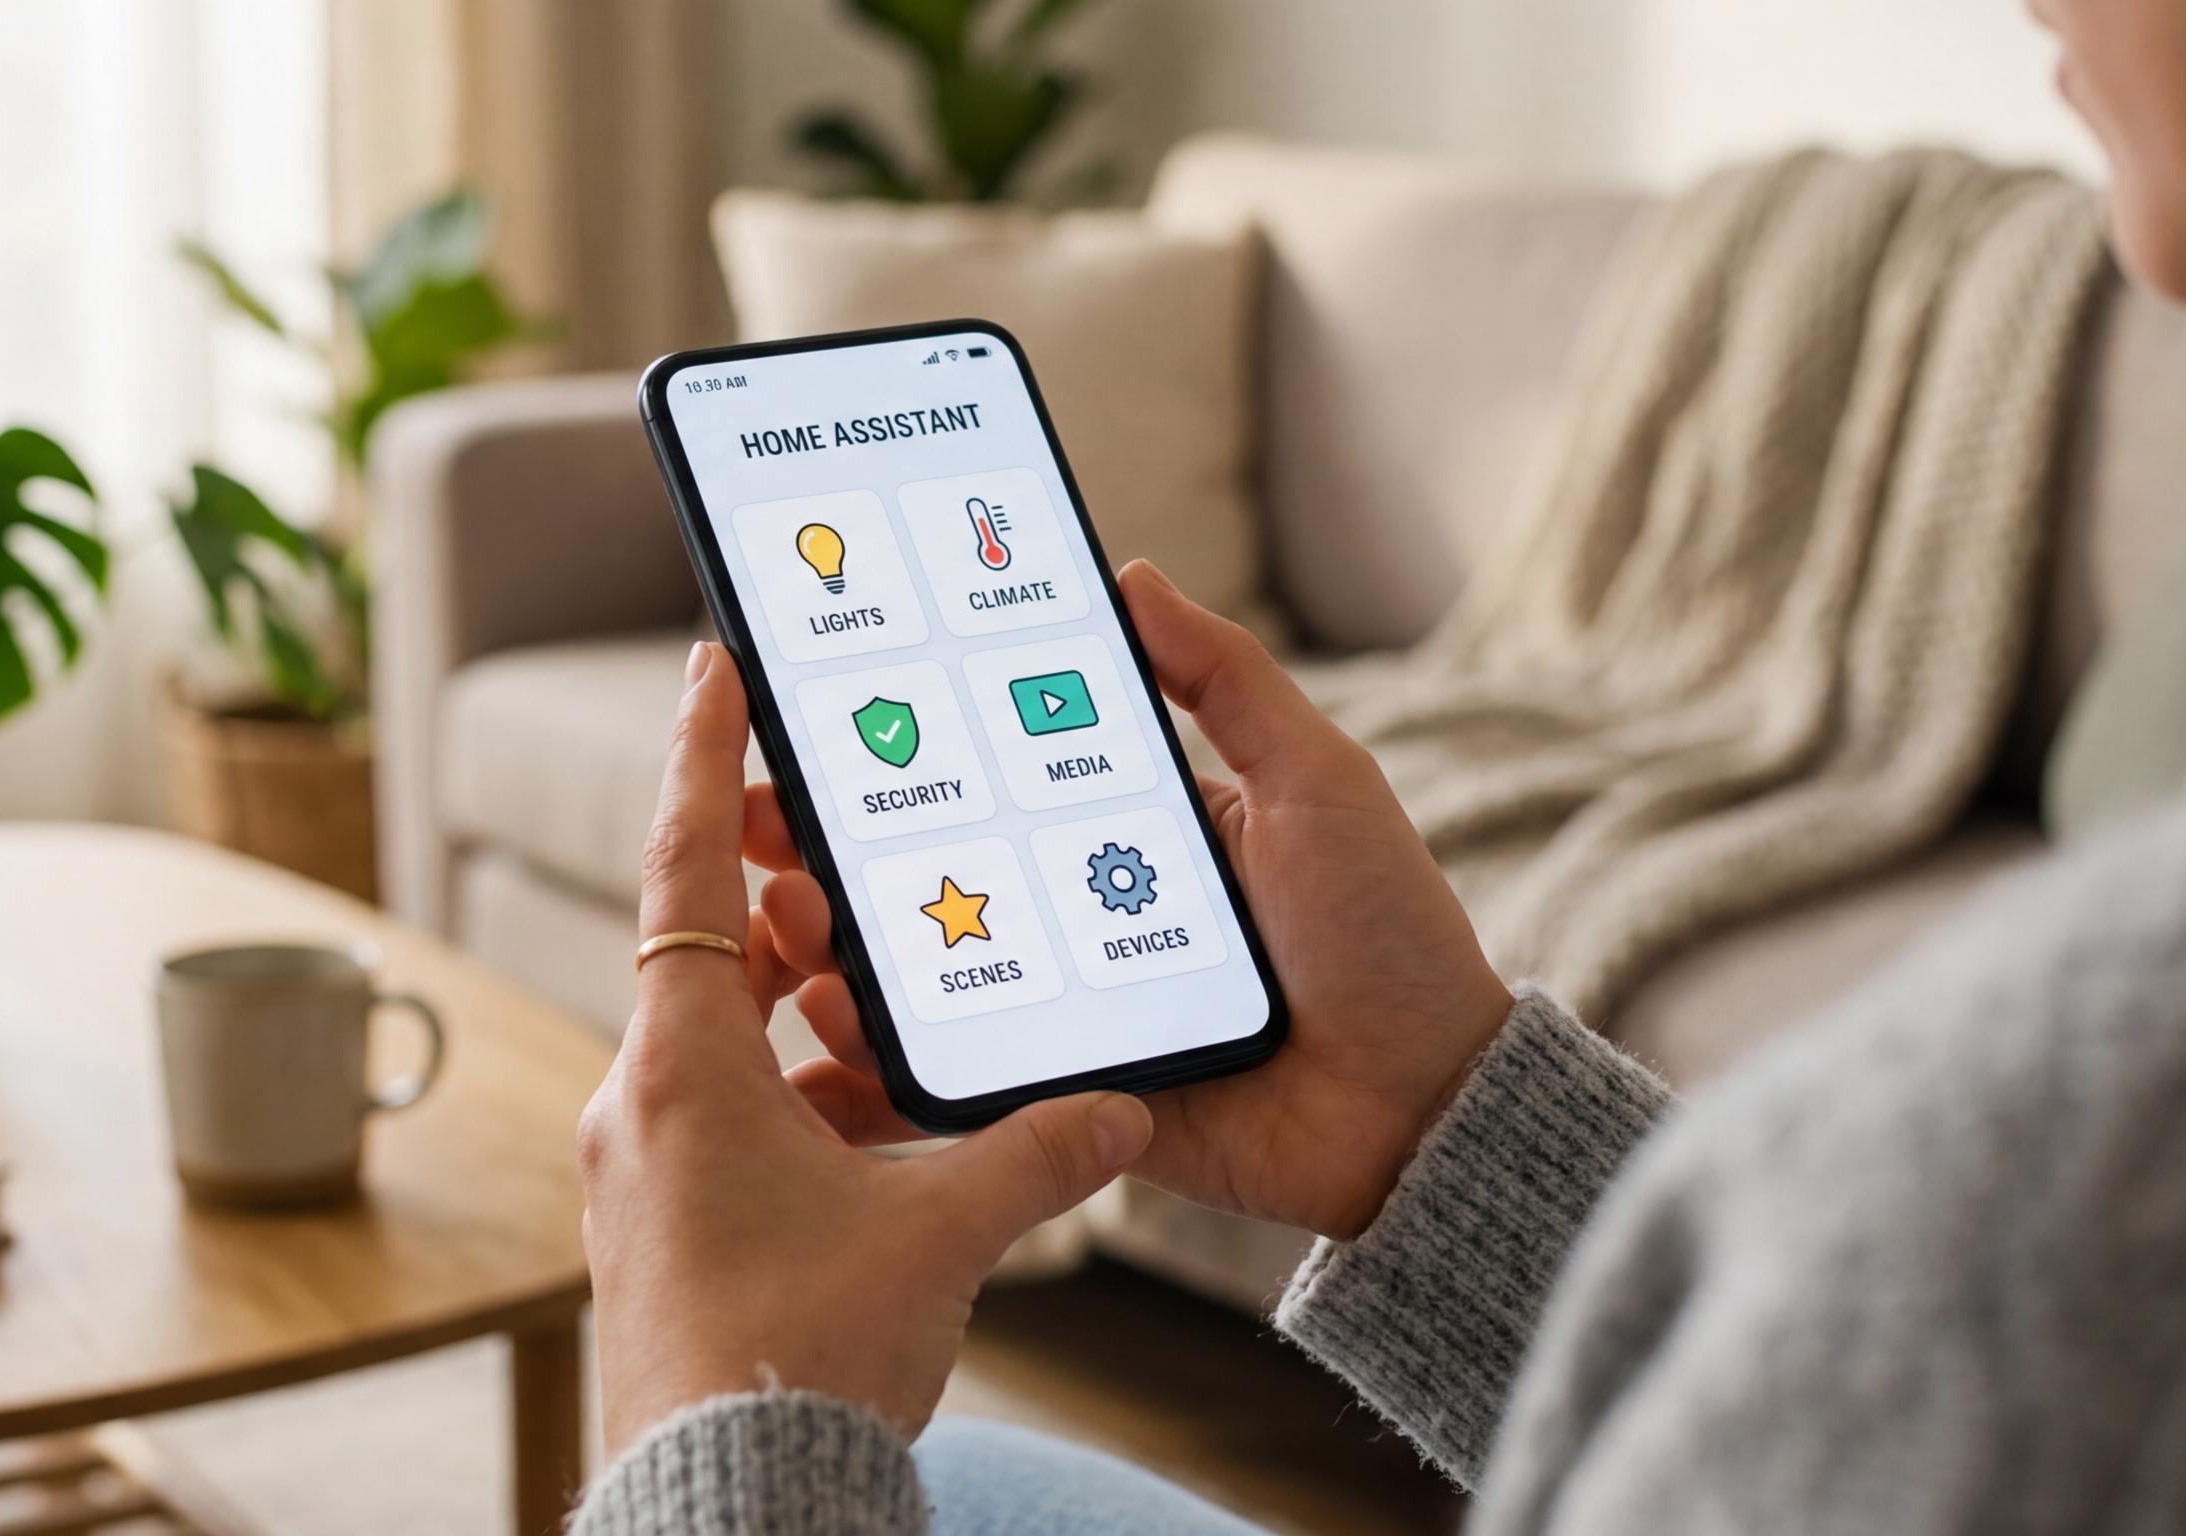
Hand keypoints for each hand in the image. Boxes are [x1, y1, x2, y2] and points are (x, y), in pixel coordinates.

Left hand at [579, 642, 1154, 1457]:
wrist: (730, 1502)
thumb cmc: (801, 1358)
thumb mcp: (941, 1237)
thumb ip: (1037, 1153)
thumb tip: (1119, 1108)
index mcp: (686, 1071)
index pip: (687, 870)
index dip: (706, 758)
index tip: (717, 665)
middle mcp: (645, 1104)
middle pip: (709, 952)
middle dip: (785, 898)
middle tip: (848, 852)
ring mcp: (646, 1172)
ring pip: (722, 1043)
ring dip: (799, 1009)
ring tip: (884, 986)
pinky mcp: (664, 1229)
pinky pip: (728, 1121)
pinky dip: (794, 1096)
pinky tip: (874, 1126)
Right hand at [753, 563, 1513, 1240]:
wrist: (1427, 1107)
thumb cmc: (1387, 935)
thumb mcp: (1317, 780)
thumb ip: (1226, 682)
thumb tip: (1129, 573)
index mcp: (1126, 833)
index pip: (986, 775)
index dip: (897, 752)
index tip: (809, 719)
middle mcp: (1077, 917)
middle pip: (928, 875)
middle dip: (827, 851)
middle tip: (758, 824)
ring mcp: (1063, 1012)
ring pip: (922, 976)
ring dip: (835, 949)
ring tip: (786, 923)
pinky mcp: (1065, 1103)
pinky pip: (955, 1085)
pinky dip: (878, 1068)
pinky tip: (822, 1036)